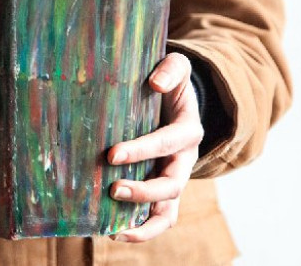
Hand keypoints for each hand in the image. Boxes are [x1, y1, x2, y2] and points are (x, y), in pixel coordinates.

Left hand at [107, 52, 203, 242]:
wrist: (174, 99)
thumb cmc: (169, 82)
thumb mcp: (177, 66)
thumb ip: (171, 69)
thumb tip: (155, 82)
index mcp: (188, 130)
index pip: (167, 143)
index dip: (142, 150)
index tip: (112, 154)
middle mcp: (185, 159)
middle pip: (171, 184)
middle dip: (143, 190)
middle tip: (112, 189)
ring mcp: (175, 178)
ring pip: (168, 210)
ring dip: (142, 220)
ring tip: (113, 228)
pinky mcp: (163, 191)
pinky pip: (158, 218)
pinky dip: (141, 230)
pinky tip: (114, 232)